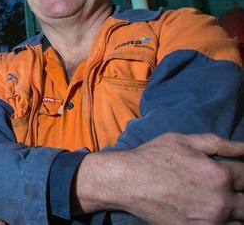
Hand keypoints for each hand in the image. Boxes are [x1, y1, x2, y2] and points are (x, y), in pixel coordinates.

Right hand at [76, 133, 243, 223]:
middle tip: (229, 189)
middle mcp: (219, 200)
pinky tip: (212, 213)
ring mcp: (209, 219)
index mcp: (219, 174)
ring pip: (241, 220)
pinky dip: (224, 222)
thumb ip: (220, 144)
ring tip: (219, 202)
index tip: (236, 175)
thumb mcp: (184, 141)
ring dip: (235, 211)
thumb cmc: (152, 158)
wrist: (126, 181)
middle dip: (241, 194)